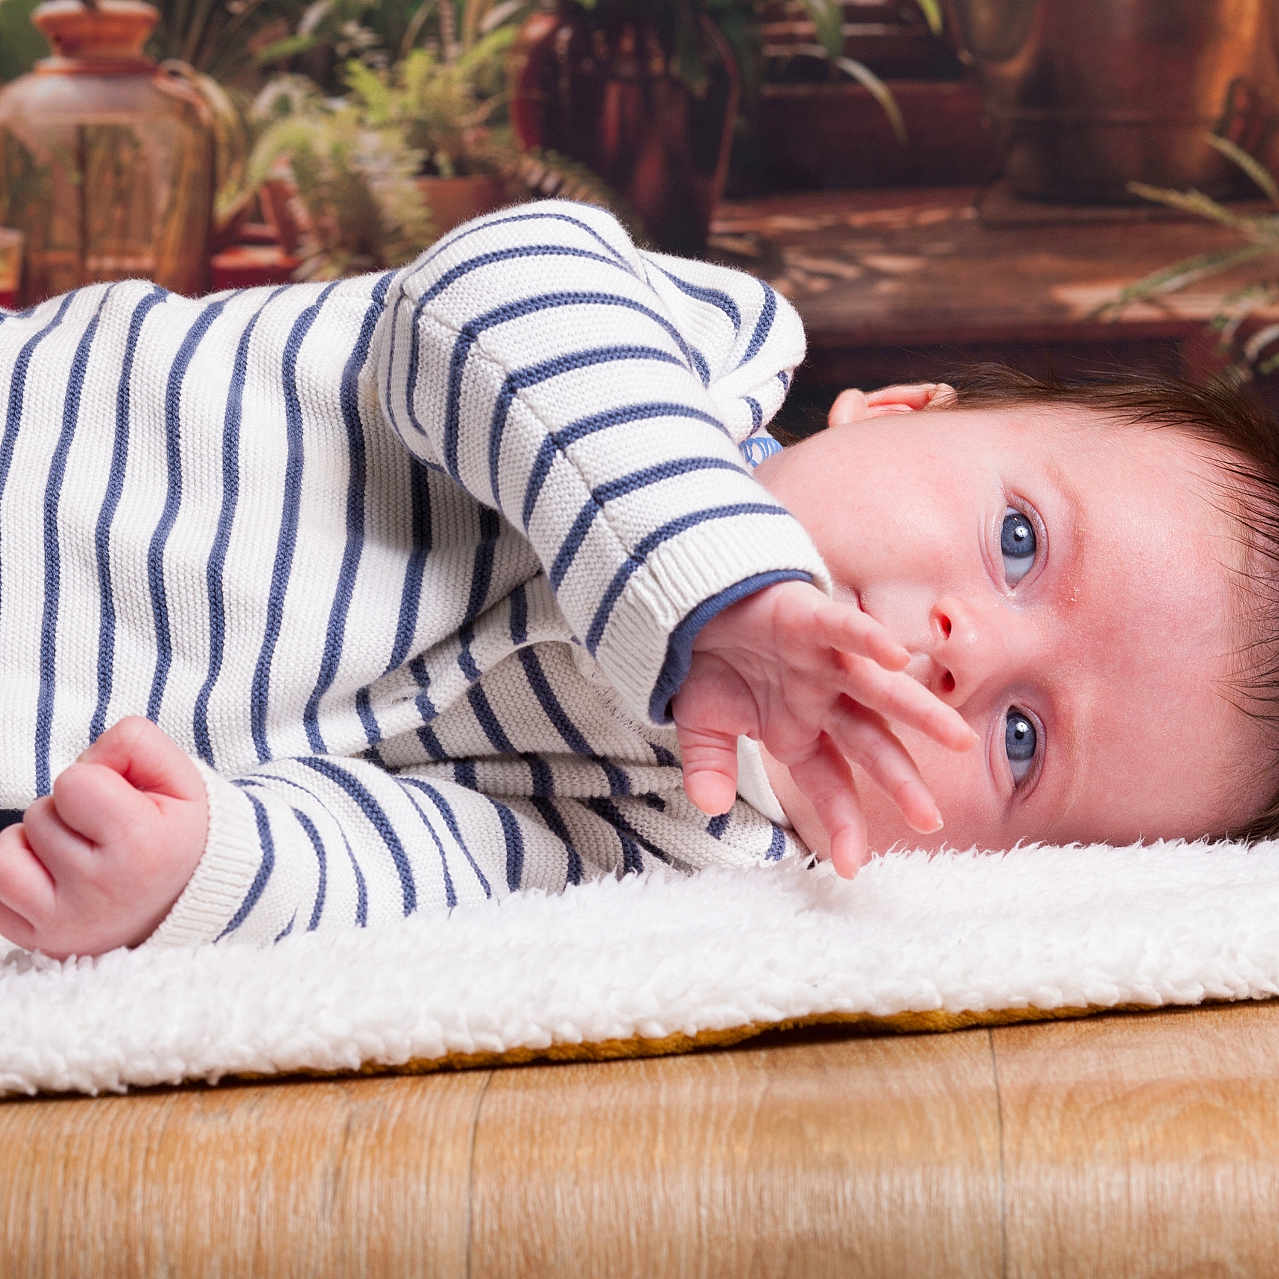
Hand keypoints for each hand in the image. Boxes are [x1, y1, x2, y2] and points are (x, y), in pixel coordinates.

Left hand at [0, 717, 208, 958]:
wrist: (189, 903)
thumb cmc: (178, 834)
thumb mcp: (182, 777)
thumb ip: (133, 743)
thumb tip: (81, 761)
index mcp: (141, 846)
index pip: (72, 782)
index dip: (97, 781)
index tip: (125, 806)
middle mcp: (101, 891)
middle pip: (40, 814)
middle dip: (69, 814)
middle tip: (109, 835)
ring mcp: (66, 924)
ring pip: (6, 852)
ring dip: (36, 843)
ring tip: (79, 854)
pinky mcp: (40, 944)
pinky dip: (19, 875)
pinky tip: (56, 878)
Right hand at [672, 580, 975, 877]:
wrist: (692, 605)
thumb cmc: (707, 664)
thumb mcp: (701, 725)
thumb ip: (710, 766)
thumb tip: (710, 806)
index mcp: (801, 732)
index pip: (830, 783)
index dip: (842, 822)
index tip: (850, 866)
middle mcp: (825, 701)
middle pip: (871, 745)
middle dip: (900, 782)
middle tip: (930, 820)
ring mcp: (824, 661)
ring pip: (880, 691)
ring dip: (919, 712)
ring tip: (959, 738)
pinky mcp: (811, 618)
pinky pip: (846, 629)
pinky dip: (869, 640)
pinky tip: (897, 656)